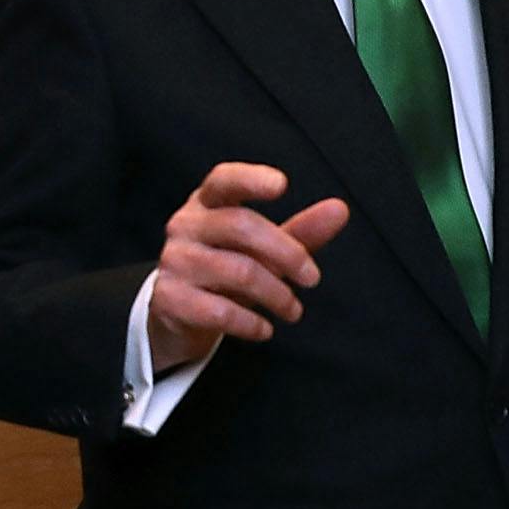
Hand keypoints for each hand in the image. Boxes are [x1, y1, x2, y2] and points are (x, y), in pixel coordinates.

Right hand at [148, 163, 350, 371]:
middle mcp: (185, 225)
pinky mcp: (169, 298)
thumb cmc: (227, 266)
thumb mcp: (262, 248)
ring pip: (237, 272)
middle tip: (313, 279)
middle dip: (288, 254)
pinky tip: (265, 328)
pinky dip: (250, 323)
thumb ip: (300, 230)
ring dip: (276, 295)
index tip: (282, 185)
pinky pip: (219, 311)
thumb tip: (339, 210)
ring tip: (293, 310)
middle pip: (241, 226)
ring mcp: (174, 261)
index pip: (224, 180)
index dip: (251, 179)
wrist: (178, 311)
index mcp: (206, 203)